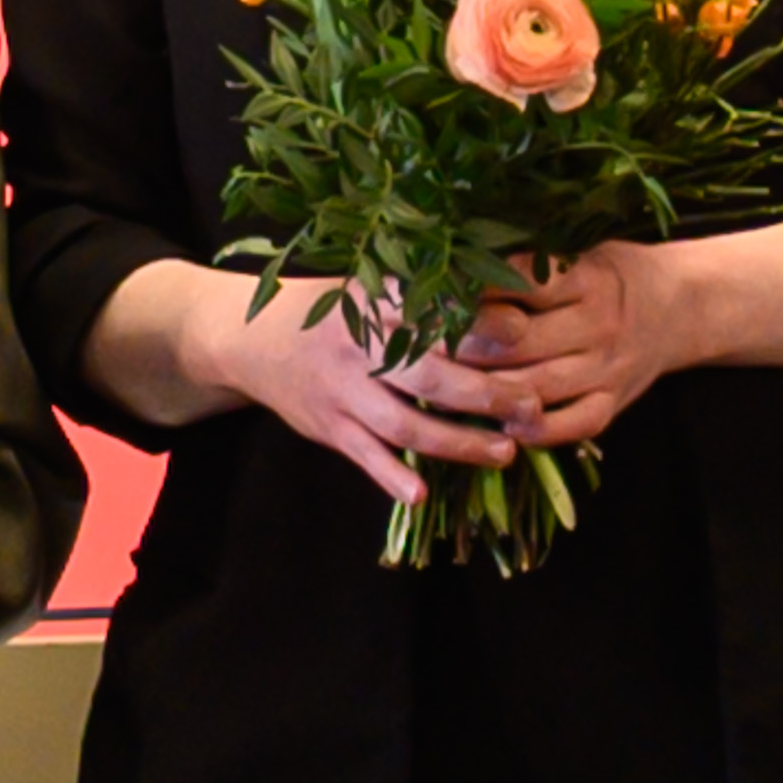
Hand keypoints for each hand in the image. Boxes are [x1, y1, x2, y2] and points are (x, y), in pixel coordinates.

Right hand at [203, 279, 519, 505]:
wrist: (249, 338)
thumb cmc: (334, 312)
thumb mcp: (372, 288)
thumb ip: (427, 298)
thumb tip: (511, 300)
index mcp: (378, 303)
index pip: (438, 313)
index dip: (484, 325)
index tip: (527, 333)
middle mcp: (360, 345)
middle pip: (431, 375)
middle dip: (488, 394)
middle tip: (532, 408)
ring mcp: (341, 389)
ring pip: (405, 423)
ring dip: (458, 443)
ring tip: (505, 453)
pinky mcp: (327, 426)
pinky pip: (363, 455)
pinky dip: (390, 476)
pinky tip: (419, 494)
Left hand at [441, 246, 686, 447]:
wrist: (681, 306)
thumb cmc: (612, 272)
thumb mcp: (581, 251)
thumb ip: (532, 260)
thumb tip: (457, 252)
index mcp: (588, 278)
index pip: (522, 285)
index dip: (474, 292)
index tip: (434, 293)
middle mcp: (599, 324)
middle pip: (520, 343)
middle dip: (466, 346)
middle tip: (424, 346)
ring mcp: (607, 369)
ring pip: (536, 388)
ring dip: (486, 392)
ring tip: (445, 386)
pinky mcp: (613, 403)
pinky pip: (571, 426)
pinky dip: (534, 431)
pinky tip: (501, 425)